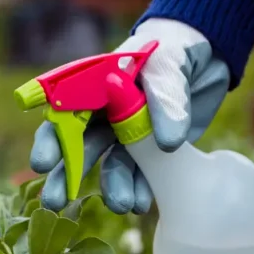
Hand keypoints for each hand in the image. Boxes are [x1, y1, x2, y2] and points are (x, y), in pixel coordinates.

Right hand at [29, 18, 229, 213]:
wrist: (210, 54)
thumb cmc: (177, 48)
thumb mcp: (170, 64)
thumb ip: (165, 99)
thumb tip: (166, 143)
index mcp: (95, 87)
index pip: (64, 114)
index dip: (52, 140)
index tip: (42, 164)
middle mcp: (105, 114)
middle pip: (79, 147)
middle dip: (67, 176)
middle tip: (54, 202)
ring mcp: (128, 134)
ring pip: (112, 165)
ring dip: (113, 187)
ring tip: (122, 206)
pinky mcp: (152, 150)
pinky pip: (142, 174)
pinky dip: (141, 189)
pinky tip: (142, 203)